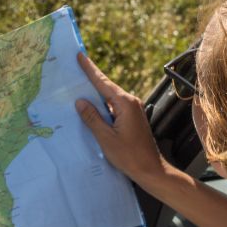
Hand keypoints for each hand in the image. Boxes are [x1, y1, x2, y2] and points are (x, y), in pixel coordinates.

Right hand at [75, 53, 166, 185]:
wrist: (151, 170)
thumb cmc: (129, 156)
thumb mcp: (106, 137)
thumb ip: (92, 118)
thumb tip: (80, 101)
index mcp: (125, 104)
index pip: (103, 82)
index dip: (90, 69)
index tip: (80, 56)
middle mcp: (131, 102)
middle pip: (106, 87)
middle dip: (91, 78)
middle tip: (76, 67)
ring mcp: (133, 110)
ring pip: (110, 97)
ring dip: (95, 93)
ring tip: (79, 86)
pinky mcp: (132, 118)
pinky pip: (114, 106)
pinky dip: (102, 105)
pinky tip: (91, 107)